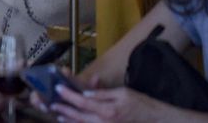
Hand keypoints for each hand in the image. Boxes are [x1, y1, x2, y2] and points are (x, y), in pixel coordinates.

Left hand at [50, 84, 166, 122]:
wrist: (156, 120)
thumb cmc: (140, 104)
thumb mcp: (122, 93)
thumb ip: (102, 94)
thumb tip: (85, 94)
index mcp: (107, 111)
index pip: (82, 102)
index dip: (68, 95)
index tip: (58, 88)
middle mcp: (104, 122)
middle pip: (78, 116)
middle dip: (63, 109)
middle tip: (51, 103)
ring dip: (68, 119)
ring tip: (57, 114)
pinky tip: (72, 122)